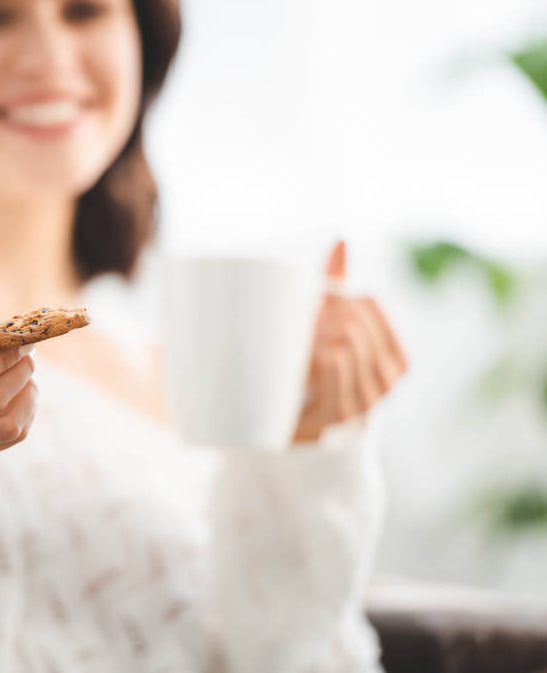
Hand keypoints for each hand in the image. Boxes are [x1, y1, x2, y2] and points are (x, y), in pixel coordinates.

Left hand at [292, 241, 408, 443]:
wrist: (290, 444)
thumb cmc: (312, 379)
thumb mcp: (328, 331)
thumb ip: (337, 289)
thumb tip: (342, 238)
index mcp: (392, 362)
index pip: (376, 314)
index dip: (349, 300)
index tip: (324, 299)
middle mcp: (383, 385)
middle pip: (360, 328)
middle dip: (330, 315)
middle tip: (304, 321)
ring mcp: (360, 406)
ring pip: (350, 348)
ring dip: (321, 334)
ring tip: (302, 338)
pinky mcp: (335, 422)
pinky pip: (338, 377)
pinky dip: (325, 358)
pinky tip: (314, 355)